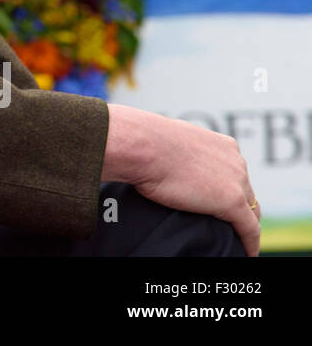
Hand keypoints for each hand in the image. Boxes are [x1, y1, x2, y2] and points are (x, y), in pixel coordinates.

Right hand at [103, 103, 259, 255]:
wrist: (143, 144)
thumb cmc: (146, 141)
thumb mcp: (172, 143)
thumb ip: (182, 154)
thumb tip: (166, 161)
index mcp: (223, 145)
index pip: (235, 174)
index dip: (231, 189)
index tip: (221, 201)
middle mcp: (236, 161)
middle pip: (247, 193)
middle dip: (241, 208)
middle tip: (230, 224)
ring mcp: (237, 181)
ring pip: (251, 212)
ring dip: (244, 226)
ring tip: (237, 241)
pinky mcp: (232, 202)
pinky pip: (249, 229)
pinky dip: (249, 243)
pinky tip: (246, 253)